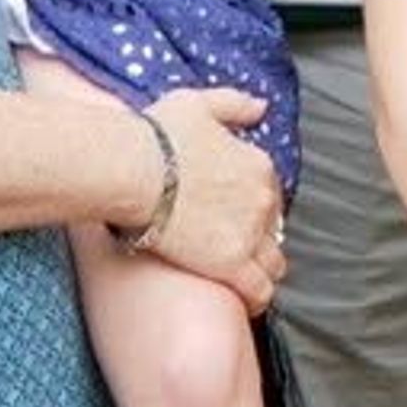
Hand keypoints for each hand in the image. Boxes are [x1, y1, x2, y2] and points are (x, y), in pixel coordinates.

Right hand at [140, 87, 287, 310]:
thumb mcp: (198, 103)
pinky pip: (259, 290)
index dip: (255, 206)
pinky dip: (256, 298)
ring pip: (273, 262)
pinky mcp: (230, 264)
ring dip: (264, 270)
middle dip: (260, 238)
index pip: (271, 193)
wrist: (132, 170)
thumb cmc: (156, 136)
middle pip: (274, 229)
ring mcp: (249, 233)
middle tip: (237, 249)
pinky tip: (246, 303)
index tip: (238, 216)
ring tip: (246, 280)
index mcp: (257, 165)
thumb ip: (234, 104)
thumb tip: (261, 107)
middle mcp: (262, 199)